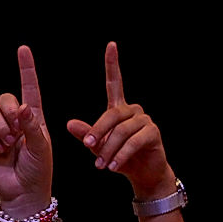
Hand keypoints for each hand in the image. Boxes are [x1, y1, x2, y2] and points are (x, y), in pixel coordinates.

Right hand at [0, 46, 52, 218]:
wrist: (25, 195)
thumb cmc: (39, 171)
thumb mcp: (41, 148)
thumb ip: (32, 126)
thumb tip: (21, 106)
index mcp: (33, 119)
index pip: (29, 89)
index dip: (26, 69)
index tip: (23, 49)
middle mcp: (15, 122)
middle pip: (4, 98)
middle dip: (8, 110)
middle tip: (16, 130)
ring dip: (0, 127)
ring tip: (9, 143)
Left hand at [66, 42, 176, 200]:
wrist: (144, 175)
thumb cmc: (121, 159)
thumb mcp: (99, 148)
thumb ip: (87, 135)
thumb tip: (69, 123)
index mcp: (119, 109)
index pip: (115, 82)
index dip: (113, 64)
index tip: (111, 45)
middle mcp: (133, 110)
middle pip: (112, 114)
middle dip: (98, 131)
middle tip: (88, 147)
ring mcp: (145, 121)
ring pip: (121, 131)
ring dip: (109, 149)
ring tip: (101, 166)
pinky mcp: (153, 134)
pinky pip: (134, 142)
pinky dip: (122, 154)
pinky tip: (114, 166)